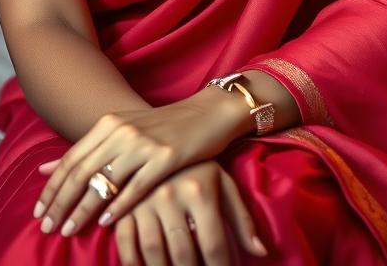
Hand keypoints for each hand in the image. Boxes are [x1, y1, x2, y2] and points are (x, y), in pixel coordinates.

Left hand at [34, 89, 249, 237]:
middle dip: (60, 202)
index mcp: (109, 123)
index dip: (51, 188)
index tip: (38, 212)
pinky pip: (136, 187)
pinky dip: (118, 207)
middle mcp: (122, 130)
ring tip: (68, 230)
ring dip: (82, 209)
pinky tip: (106, 223)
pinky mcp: (166, 156)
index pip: (71, 159)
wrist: (207, 112)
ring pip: (105, 182)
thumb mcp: (122, 129)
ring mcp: (144, 143)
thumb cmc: (163, 126)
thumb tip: (44, 168)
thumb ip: (87, 149)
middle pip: (81, 172)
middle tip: (46, 228)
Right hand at [112, 160, 267, 265]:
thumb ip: (242, 219)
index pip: (214, 245)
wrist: (165, 133)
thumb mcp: (222, 184)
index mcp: (199, 191)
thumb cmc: (200, 165)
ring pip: (153, 251)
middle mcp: (170, 195)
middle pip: (183, 254)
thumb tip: (261, 252)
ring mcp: (144, 200)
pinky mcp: (125, 202)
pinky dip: (133, 261)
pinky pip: (126, 241)